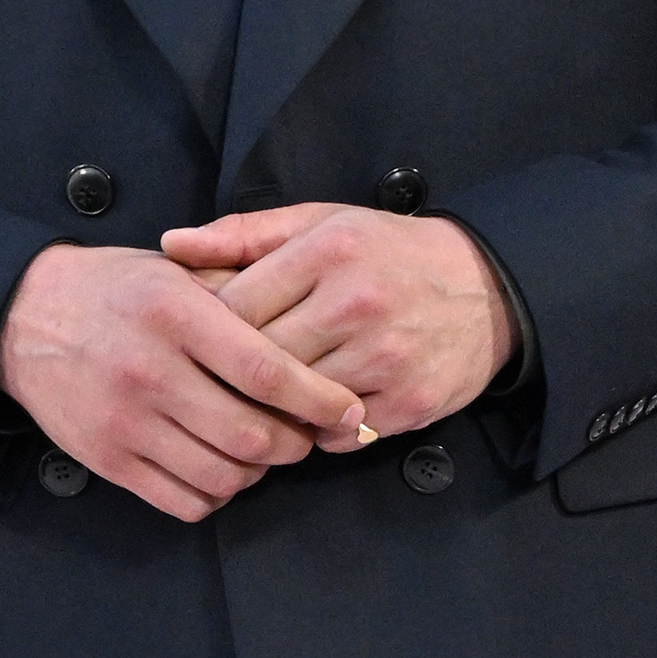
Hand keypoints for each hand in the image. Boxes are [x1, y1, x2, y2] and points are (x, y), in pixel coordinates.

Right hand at [0, 241, 368, 522]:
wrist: (23, 318)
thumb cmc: (116, 291)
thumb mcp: (176, 272)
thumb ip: (240, 296)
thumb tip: (316, 332)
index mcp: (176, 316)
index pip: (266, 371)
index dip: (318, 399)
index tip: (346, 408)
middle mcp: (150, 371)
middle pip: (251, 435)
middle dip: (294, 443)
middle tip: (304, 433)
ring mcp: (126, 422)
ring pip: (223, 475)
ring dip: (257, 472)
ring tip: (261, 449)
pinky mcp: (108, 460)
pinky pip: (184, 501)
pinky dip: (217, 494)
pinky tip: (220, 468)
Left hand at [160, 204, 513, 437]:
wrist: (486, 288)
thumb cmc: (387, 253)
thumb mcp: (320, 224)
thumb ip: (243, 235)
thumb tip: (170, 246)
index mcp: (326, 251)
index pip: (233, 307)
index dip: (208, 332)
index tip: (203, 341)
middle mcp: (355, 303)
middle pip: (259, 361)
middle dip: (234, 376)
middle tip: (220, 382)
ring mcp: (385, 357)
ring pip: (295, 403)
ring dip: (275, 409)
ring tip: (266, 400)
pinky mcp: (409, 401)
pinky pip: (339, 434)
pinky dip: (321, 430)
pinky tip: (317, 412)